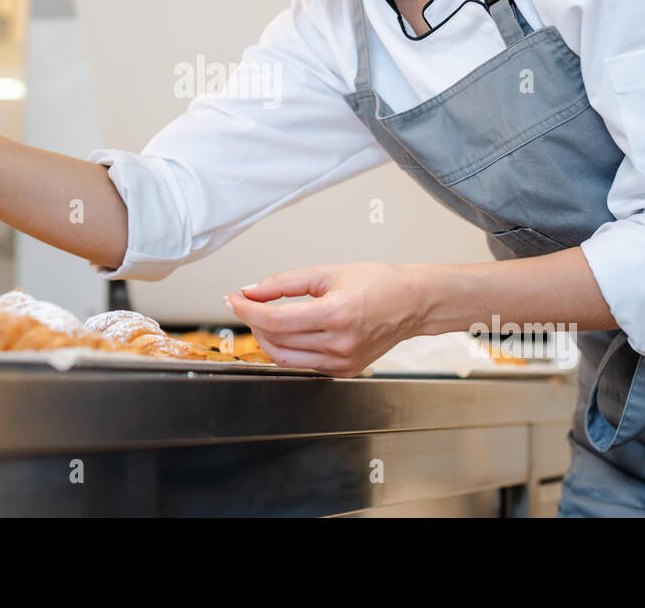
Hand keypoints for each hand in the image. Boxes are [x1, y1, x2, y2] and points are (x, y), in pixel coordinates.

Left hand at [223, 263, 421, 376]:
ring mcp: (343, 362)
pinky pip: (303, 364)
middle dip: (253, 322)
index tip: (232, 300)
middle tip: (245, 304)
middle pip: (276, 340)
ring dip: (266, 338)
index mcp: (337, 314)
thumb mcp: (327, 272)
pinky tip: (287, 331)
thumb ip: (284, 283)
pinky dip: (287, 348)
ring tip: (262, 318)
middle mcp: (340, 343)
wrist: (413, 303)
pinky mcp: (344, 371)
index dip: (247, 310)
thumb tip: (251, 291)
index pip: (275, 319)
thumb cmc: (378, 283)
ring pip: (285, 359)